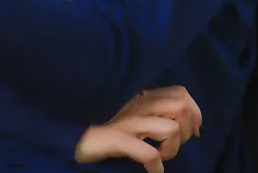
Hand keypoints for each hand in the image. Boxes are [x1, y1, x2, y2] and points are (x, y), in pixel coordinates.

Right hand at [74, 86, 202, 172]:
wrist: (63, 125)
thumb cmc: (95, 120)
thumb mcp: (124, 108)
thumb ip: (145, 108)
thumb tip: (175, 120)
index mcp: (140, 95)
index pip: (181, 93)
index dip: (195, 111)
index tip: (194, 129)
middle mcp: (137, 105)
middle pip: (182, 107)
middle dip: (188, 130)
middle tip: (174, 145)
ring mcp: (127, 122)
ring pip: (171, 128)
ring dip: (172, 148)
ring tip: (161, 156)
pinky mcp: (116, 138)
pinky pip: (148, 153)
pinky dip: (156, 165)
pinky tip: (151, 171)